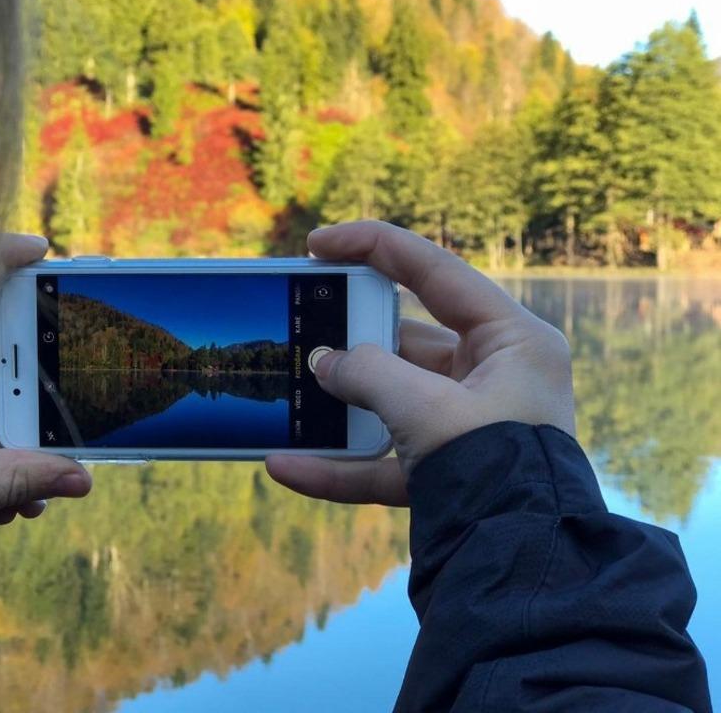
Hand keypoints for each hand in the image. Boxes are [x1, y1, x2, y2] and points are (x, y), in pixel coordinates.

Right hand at [266, 220, 574, 506]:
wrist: (521, 563)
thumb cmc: (492, 465)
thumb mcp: (422, 406)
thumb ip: (366, 371)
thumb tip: (324, 363)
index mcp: (512, 341)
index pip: (435, 272)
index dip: (374, 247)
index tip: (317, 245)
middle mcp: (495, 378)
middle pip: (407, 342)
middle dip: (350, 341)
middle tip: (303, 325)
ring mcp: (469, 428)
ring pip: (390, 403)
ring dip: (339, 406)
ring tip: (289, 394)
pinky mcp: (447, 472)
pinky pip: (385, 462)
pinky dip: (339, 466)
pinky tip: (287, 467)